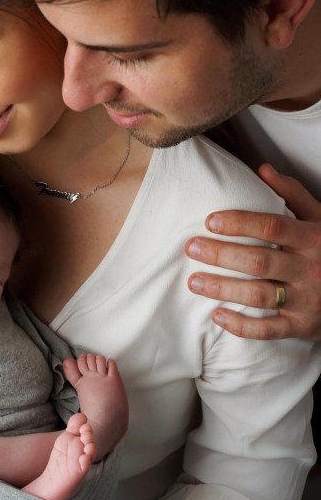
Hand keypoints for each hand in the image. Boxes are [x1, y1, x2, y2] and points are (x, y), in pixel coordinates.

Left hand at [185, 164, 320, 339]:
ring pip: (259, 296)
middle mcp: (309, 269)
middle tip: (191, 248)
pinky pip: (269, 330)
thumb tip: (263, 169)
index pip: (273, 227)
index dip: (240, 223)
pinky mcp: (303, 326)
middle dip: (221, 255)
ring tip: (194, 282)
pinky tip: (217, 316)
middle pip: (259, 262)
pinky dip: (242, 326)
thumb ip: (293, 194)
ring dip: (223, 289)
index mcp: (312, 239)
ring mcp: (306, 300)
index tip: (210, 221)